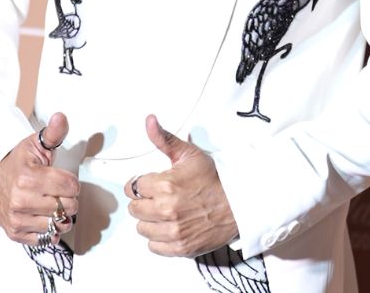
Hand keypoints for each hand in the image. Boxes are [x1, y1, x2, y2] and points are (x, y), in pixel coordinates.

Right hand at [0, 112, 79, 244]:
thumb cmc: (20, 163)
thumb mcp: (36, 144)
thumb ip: (53, 133)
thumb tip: (60, 117)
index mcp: (28, 177)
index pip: (71, 186)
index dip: (71, 182)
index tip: (62, 179)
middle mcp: (20, 200)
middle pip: (68, 207)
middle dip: (68, 199)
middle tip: (57, 191)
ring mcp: (17, 218)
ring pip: (59, 224)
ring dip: (61, 216)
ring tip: (51, 203)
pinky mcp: (16, 232)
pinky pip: (46, 237)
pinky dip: (49, 229)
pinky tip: (43, 215)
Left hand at [123, 114, 237, 257]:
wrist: (237, 204)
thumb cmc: (214, 180)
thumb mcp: (188, 154)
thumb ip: (164, 139)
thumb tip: (149, 121)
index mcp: (165, 185)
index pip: (132, 188)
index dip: (141, 185)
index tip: (151, 185)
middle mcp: (167, 210)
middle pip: (134, 209)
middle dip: (144, 202)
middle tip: (160, 198)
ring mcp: (173, 231)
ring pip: (142, 228)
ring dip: (151, 221)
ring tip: (166, 212)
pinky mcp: (180, 247)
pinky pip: (153, 246)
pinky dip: (159, 238)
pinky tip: (170, 227)